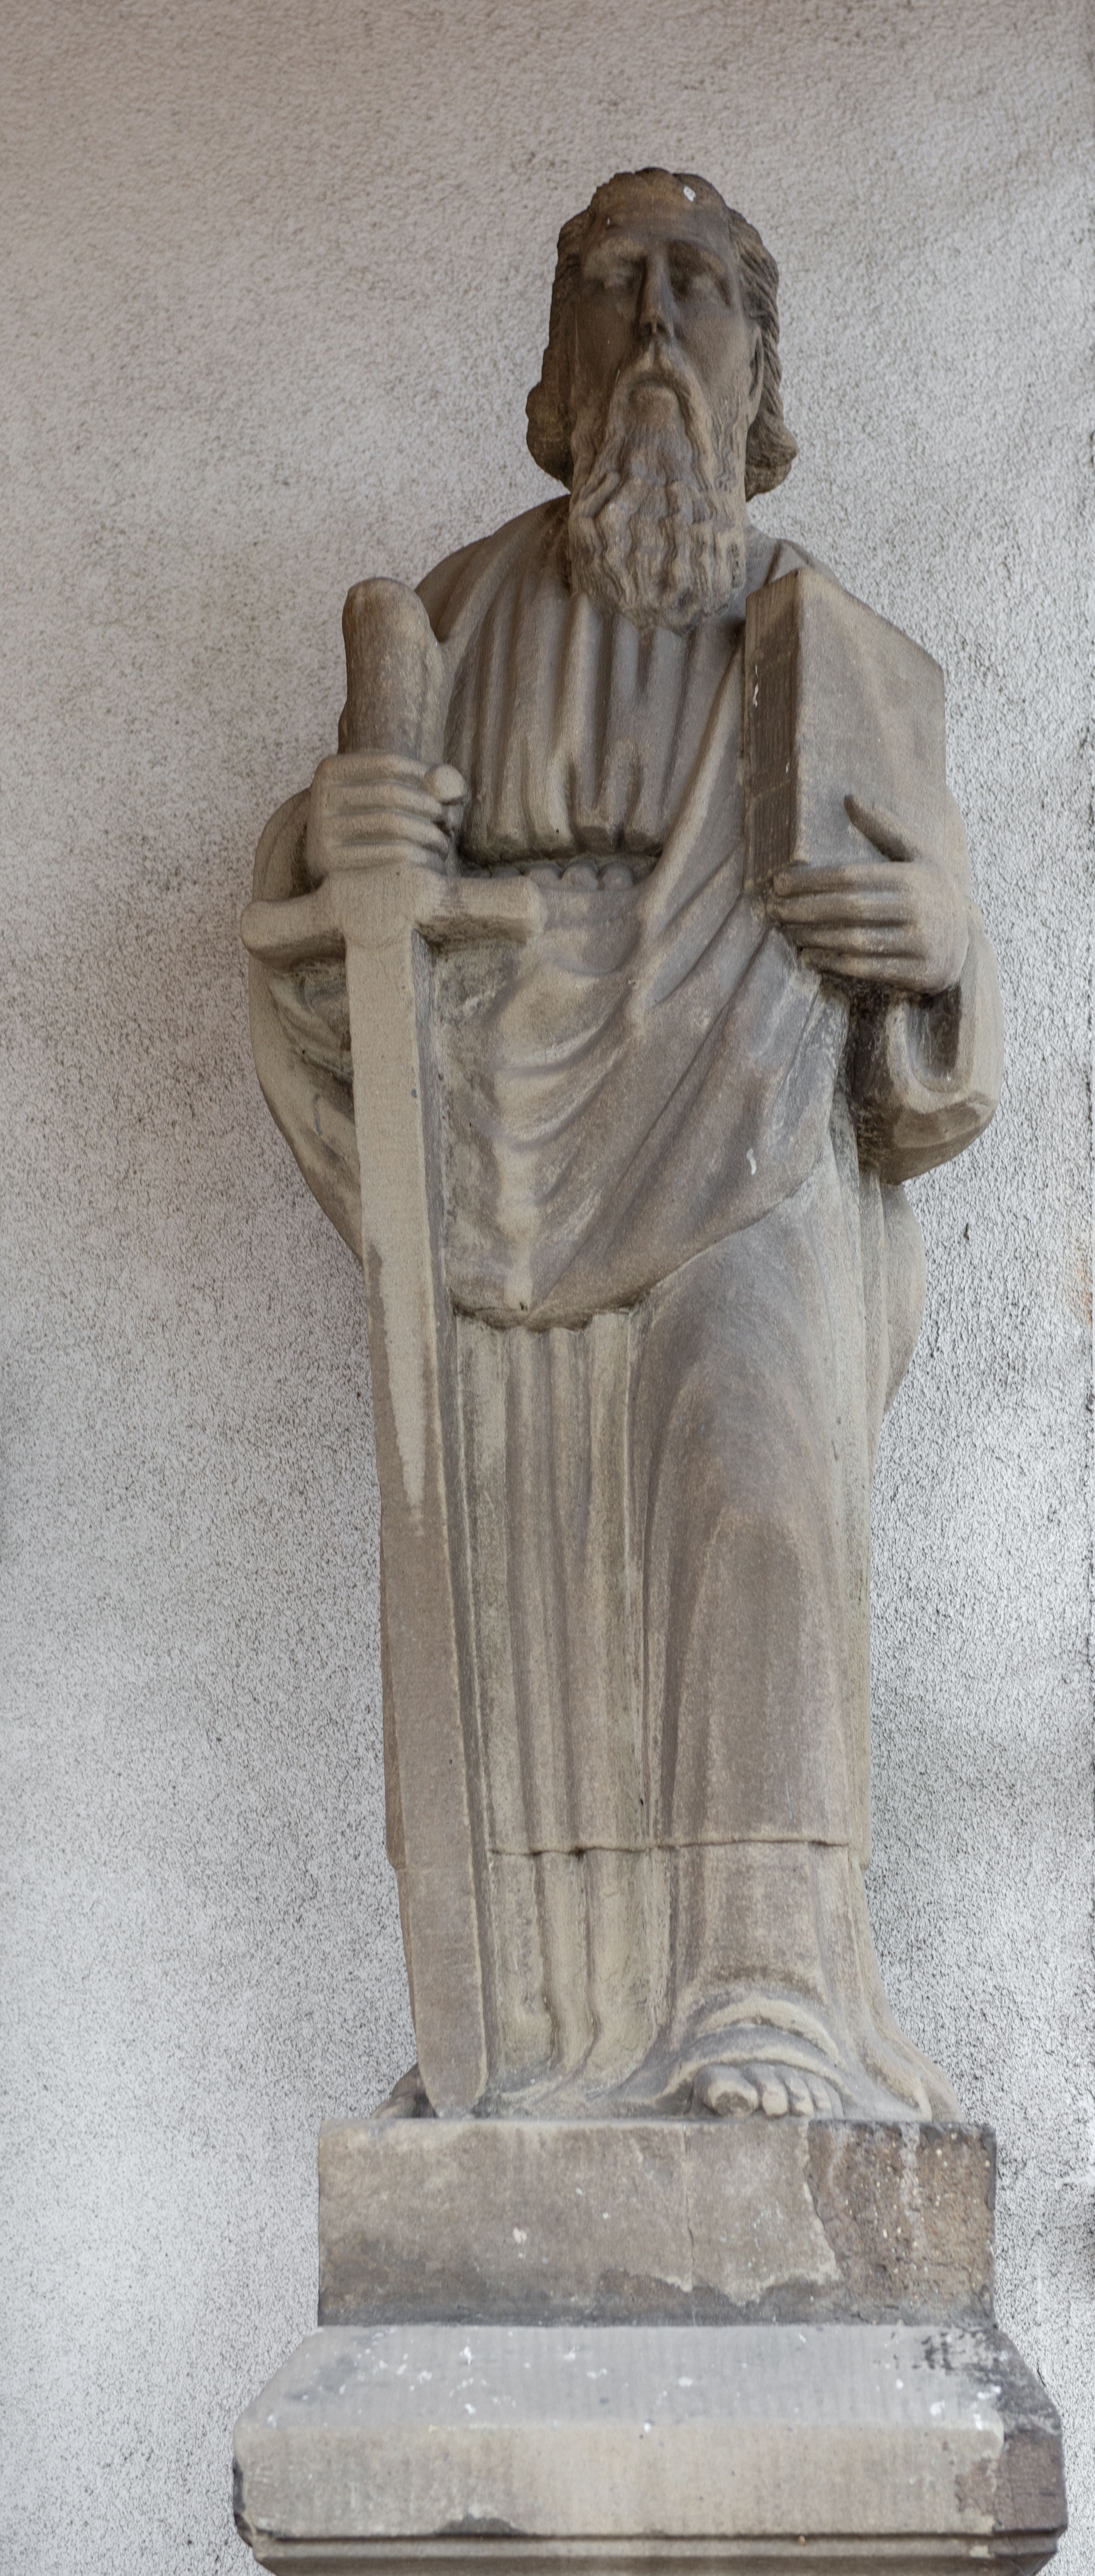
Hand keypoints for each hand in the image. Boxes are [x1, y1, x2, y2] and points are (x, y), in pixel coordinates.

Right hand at [306, 750, 466, 882]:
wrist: (339, 871)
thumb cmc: (376, 825)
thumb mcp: (396, 796)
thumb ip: (431, 782)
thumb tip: (451, 787)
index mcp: (330, 769)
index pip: (388, 762)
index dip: (425, 777)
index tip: (448, 795)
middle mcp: (319, 796)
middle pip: (391, 792)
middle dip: (430, 806)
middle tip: (450, 822)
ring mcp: (320, 830)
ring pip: (391, 823)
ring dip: (428, 834)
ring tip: (443, 844)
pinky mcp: (329, 863)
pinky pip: (387, 854)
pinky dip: (418, 858)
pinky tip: (432, 865)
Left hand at [767, 794, 968, 994]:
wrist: (968, 943)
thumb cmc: (933, 892)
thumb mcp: (919, 856)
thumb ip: (886, 828)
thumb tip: (850, 798)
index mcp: (912, 877)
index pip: (852, 876)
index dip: (812, 880)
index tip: (780, 883)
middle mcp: (917, 909)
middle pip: (849, 908)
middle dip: (806, 909)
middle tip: (775, 909)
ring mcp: (919, 943)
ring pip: (855, 940)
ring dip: (815, 937)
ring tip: (789, 931)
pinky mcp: (917, 972)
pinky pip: (867, 969)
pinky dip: (834, 963)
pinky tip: (811, 955)